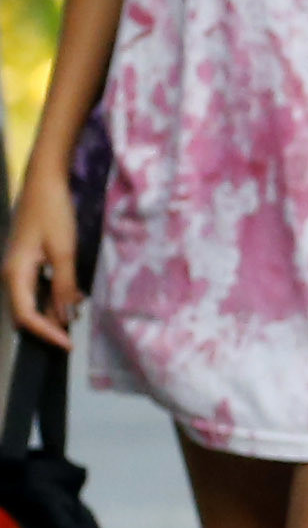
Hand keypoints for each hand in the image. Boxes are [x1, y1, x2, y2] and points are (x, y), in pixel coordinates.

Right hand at [4, 170, 78, 348]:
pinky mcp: (27, 260)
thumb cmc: (53, 213)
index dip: (46, 333)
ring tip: (77, 313)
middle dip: (49, 326)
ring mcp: (18, 266)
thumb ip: (64, 285)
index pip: (25, 315)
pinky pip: (37, 287)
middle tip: (74, 336)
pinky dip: (53, 295)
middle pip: (25, 311)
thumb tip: (65, 316)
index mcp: (15, 273)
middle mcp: (11, 273)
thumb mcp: (64, 252)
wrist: (44, 183)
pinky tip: (74, 295)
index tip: (69, 344)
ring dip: (53, 310)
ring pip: (32, 300)